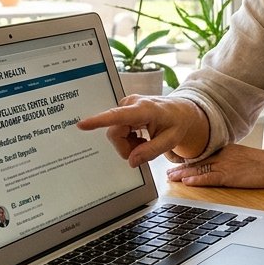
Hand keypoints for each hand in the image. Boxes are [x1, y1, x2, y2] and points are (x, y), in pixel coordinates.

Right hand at [77, 95, 207, 166]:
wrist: (181, 110)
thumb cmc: (178, 123)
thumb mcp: (171, 140)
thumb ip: (151, 151)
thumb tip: (131, 161)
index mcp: (145, 109)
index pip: (118, 116)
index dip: (99, 121)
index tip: (82, 124)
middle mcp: (132, 104)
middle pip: (115, 134)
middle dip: (127, 147)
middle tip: (144, 148)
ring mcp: (126, 105)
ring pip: (115, 134)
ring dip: (128, 143)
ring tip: (144, 140)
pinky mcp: (123, 109)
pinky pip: (117, 130)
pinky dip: (128, 138)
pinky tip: (139, 135)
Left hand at [167, 143, 263, 188]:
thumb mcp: (246, 159)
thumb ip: (233, 162)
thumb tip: (227, 169)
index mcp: (227, 150)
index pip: (204, 156)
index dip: (189, 161)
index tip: (178, 164)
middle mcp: (223, 155)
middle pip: (198, 162)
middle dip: (182, 167)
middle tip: (168, 172)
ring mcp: (225, 165)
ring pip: (199, 169)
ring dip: (183, 174)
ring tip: (171, 178)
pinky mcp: (230, 175)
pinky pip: (209, 178)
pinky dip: (196, 180)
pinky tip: (186, 182)